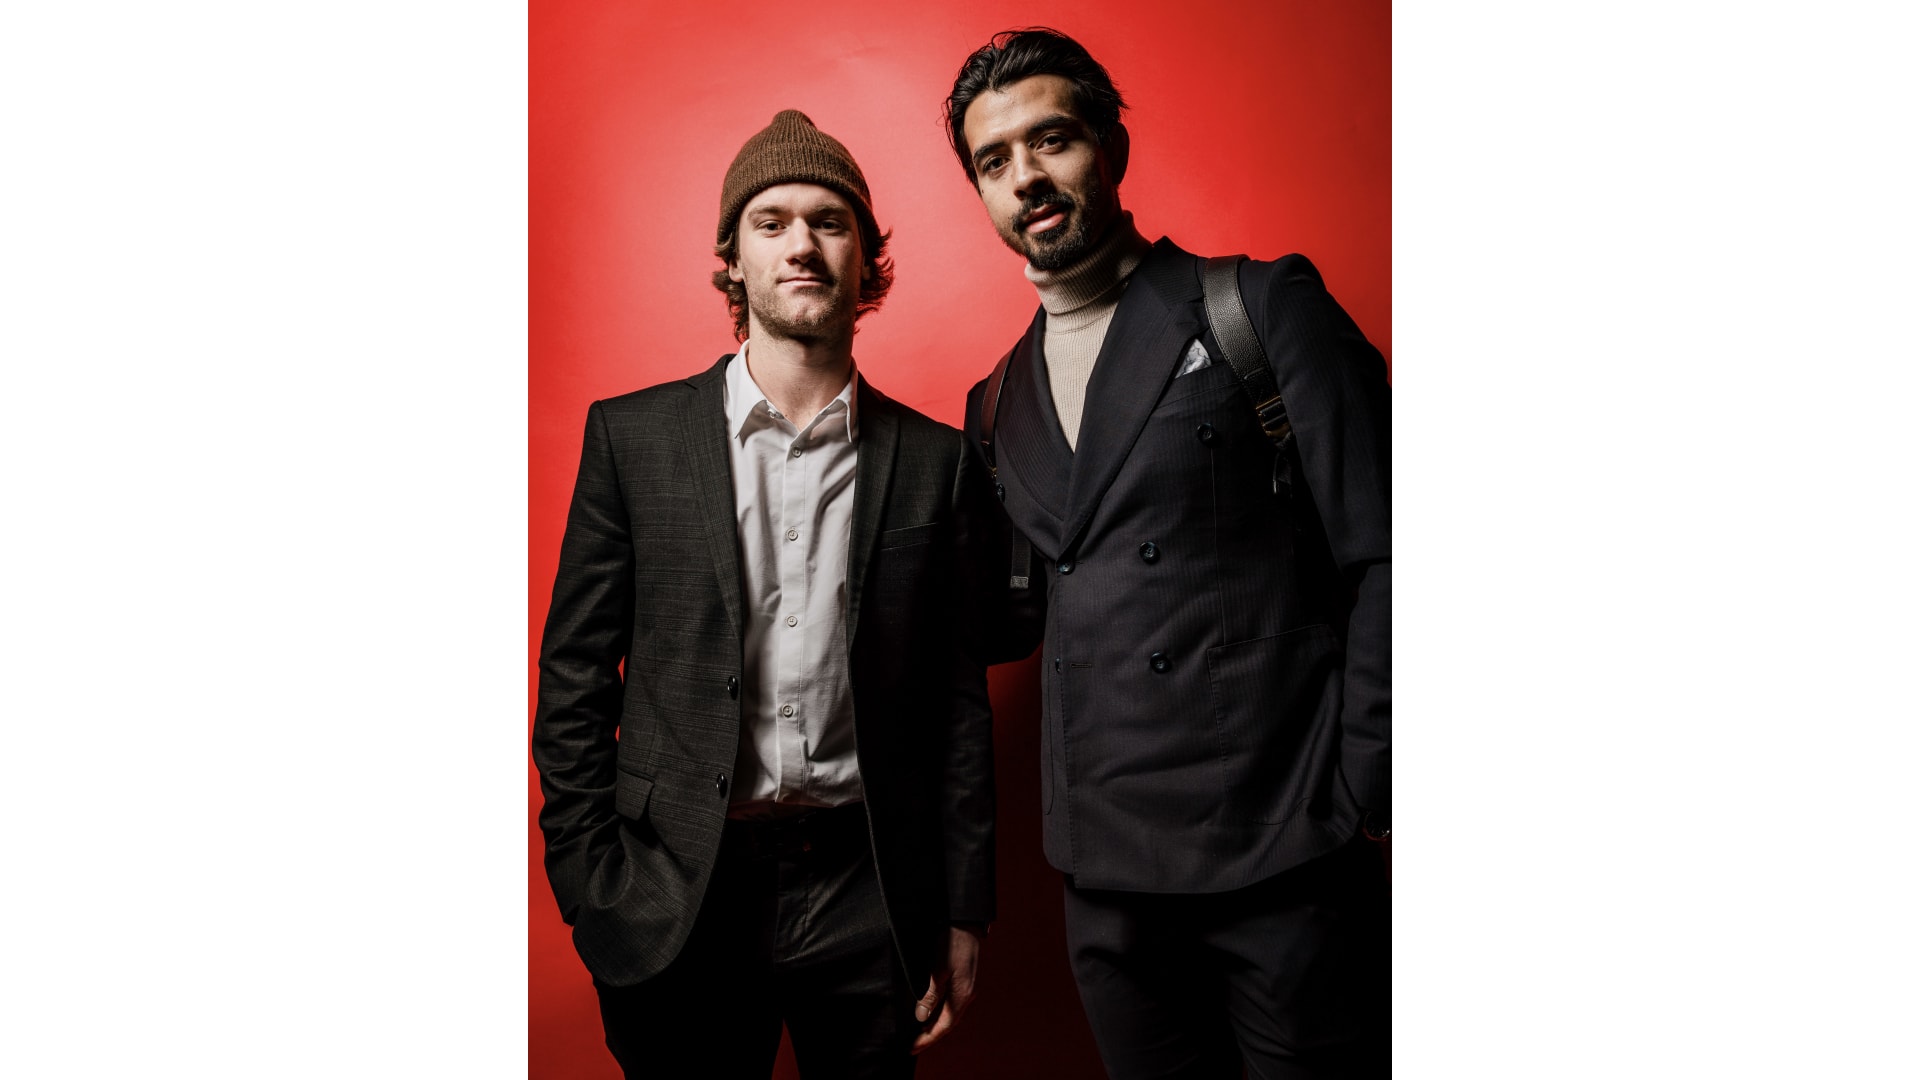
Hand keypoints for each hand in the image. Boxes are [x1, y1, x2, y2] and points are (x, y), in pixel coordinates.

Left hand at [910, 924, 983, 1053]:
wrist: (964, 921)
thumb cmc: (952, 942)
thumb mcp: (938, 969)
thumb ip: (930, 994)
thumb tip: (922, 1017)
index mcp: (962, 994)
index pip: (944, 1026)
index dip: (928, 1038)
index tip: (912, 1048)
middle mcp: (966, 993)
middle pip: (947, 1022)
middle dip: (931, 1034)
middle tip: (913, 1044)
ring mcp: (965, 986)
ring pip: (949, 1013)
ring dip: (934, 1024)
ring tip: (918, 1032)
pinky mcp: (961, 978)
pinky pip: (949, 1002)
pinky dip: (938, 1011)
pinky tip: (929, 1011)